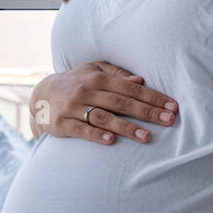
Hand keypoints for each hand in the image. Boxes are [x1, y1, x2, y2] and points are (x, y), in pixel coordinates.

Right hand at [29, 61, 178, 144]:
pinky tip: (111, 141)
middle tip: (168, 121)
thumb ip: (116, 74)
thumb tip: (140, 80)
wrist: (40, 96)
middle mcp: (86, 90)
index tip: (172, 107)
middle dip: (147, 112)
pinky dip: (96, 135)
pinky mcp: (62, 124)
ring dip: (126, 127)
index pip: (131, 88)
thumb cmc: (75, 83)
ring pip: (104, 117)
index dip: (152, 97)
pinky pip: (81, 130)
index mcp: (98, 77)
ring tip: (147, 137)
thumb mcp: (93, 71)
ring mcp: (73, 107)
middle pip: (121, 102)